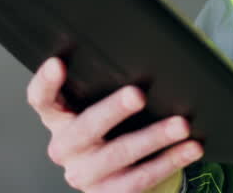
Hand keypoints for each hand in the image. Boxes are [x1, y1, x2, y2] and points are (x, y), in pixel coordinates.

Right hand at [27, 57, 202, 192]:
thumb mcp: (100, 105)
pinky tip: (190, 148)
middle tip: (137, 94)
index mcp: (59, 119)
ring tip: (180, 124)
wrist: (115, 175)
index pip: (41, 100)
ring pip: (119, 154)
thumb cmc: (110, 128)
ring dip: (153, 137)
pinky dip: (170, 161)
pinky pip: (141, 178)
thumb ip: (106, 85)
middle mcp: (66, 148)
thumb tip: (146, 55)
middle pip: (84, 128)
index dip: (46, 83)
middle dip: (113, 110)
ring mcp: (84, 174)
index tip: (58, 63)